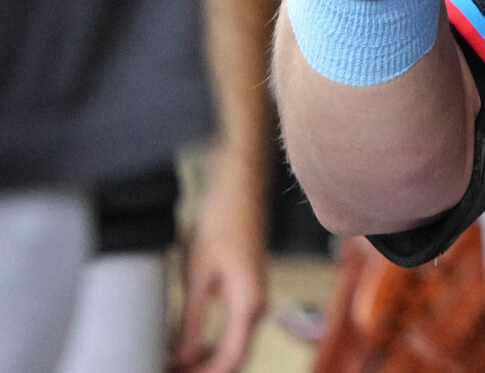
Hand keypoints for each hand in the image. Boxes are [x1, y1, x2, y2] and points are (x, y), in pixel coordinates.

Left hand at [172, 145, 266, 372]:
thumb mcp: (198, 275)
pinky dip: (210, 346)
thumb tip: (180, 358)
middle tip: (165, 372)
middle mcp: (257, 307)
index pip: (230, 359)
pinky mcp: (246, 292)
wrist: (240, 191)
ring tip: (171, 366)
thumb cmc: (220, 225)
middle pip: (234, 357)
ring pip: (233, 346)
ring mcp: (253, 300)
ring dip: (204, 362)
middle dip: (202, 372)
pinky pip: (232, 332)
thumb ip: (191, 321)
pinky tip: (184, 348)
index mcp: (248, 304)